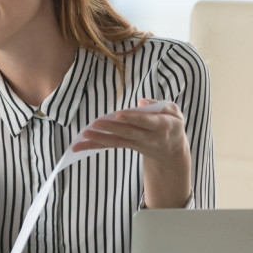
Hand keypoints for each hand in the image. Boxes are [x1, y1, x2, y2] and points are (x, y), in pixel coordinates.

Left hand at [73, 99, 190, 207]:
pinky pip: (110, 145)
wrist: (171, 150)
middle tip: (93, 125)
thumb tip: (141, 102)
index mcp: (161, 126)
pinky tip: (78, 146)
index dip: (132, 118)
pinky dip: (94, 145)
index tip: (118, 115)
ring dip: (98, 139)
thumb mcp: (174, 112)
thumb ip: (160, 106)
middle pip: (127, 133)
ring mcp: (136, 144)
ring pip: (116, 141)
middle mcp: (148, 137)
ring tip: (83, 135)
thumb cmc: (171, 124)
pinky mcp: (127, 146)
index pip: (145, 121)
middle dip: (110, 129)